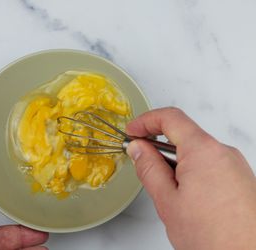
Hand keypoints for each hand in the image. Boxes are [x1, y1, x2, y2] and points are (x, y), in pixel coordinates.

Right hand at [126, 107, 255, 249]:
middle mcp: (224, 153)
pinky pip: (211, 165)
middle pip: (184, 136)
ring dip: (176, 163)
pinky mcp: (242, 179)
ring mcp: (236, 165)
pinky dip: (193, 172)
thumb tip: (138, 148)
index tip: (132, 131)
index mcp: (203, 151)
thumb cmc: (214, 237)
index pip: (170, 118)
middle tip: (142, 163)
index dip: (145, 121)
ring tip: (169, 193)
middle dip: (160, 148)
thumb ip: (149, 168)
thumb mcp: (167, 201)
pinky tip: (189, 199)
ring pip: (197, 152)